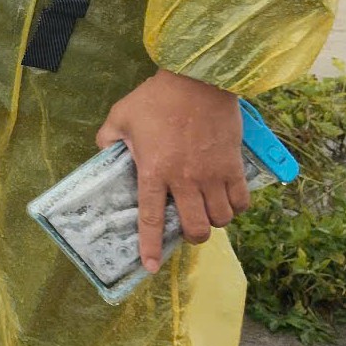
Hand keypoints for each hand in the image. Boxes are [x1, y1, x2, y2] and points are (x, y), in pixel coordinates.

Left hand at [97, 69, 250, 272]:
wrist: (198, 79)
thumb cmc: (156, 98)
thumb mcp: (120, 116)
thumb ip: (107, 140)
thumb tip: (103, 155)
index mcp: (153, 171)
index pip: (150, 218)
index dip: (151, 246)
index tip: (152, 266)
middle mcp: (185, 180)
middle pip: (196, 228)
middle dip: (193, 236)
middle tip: (189, 229)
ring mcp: (213, 175)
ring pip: (222, 219)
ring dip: (215, 222)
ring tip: (207, 211)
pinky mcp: (234, 166)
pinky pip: (242, 202)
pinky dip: (237, 208)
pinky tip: (228, 201)